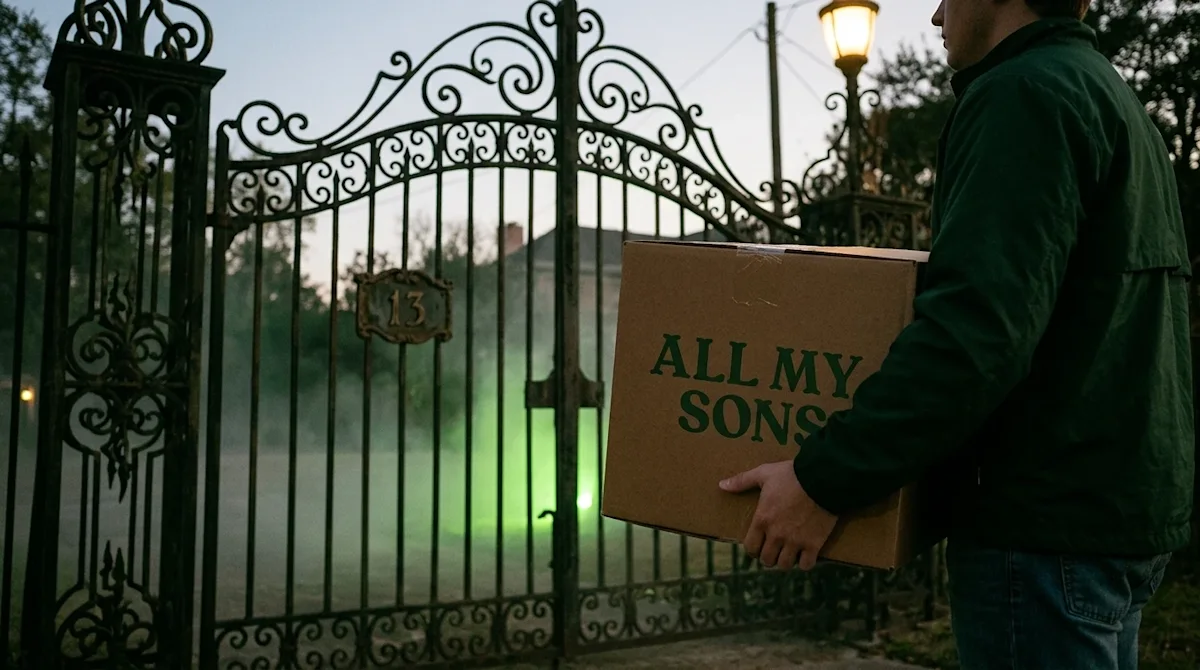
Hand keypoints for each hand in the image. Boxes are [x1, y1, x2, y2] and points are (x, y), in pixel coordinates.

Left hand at [719, 461, 837, 570]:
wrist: (822, 478)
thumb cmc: (791, 475)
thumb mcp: (764, 473)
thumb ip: (742, 481)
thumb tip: (722, 485)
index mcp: (762, 520)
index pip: (750, 548)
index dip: (753, 549)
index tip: (759, 544)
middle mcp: (776, 534)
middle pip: (767, 560)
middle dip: (769, 556)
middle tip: (775, 549)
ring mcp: (795, 541)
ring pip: (785, 565)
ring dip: (786, 561)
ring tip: (789, 553)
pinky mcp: (814, 544)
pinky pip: (806, 565)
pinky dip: (805, 562)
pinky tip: (806, 554)